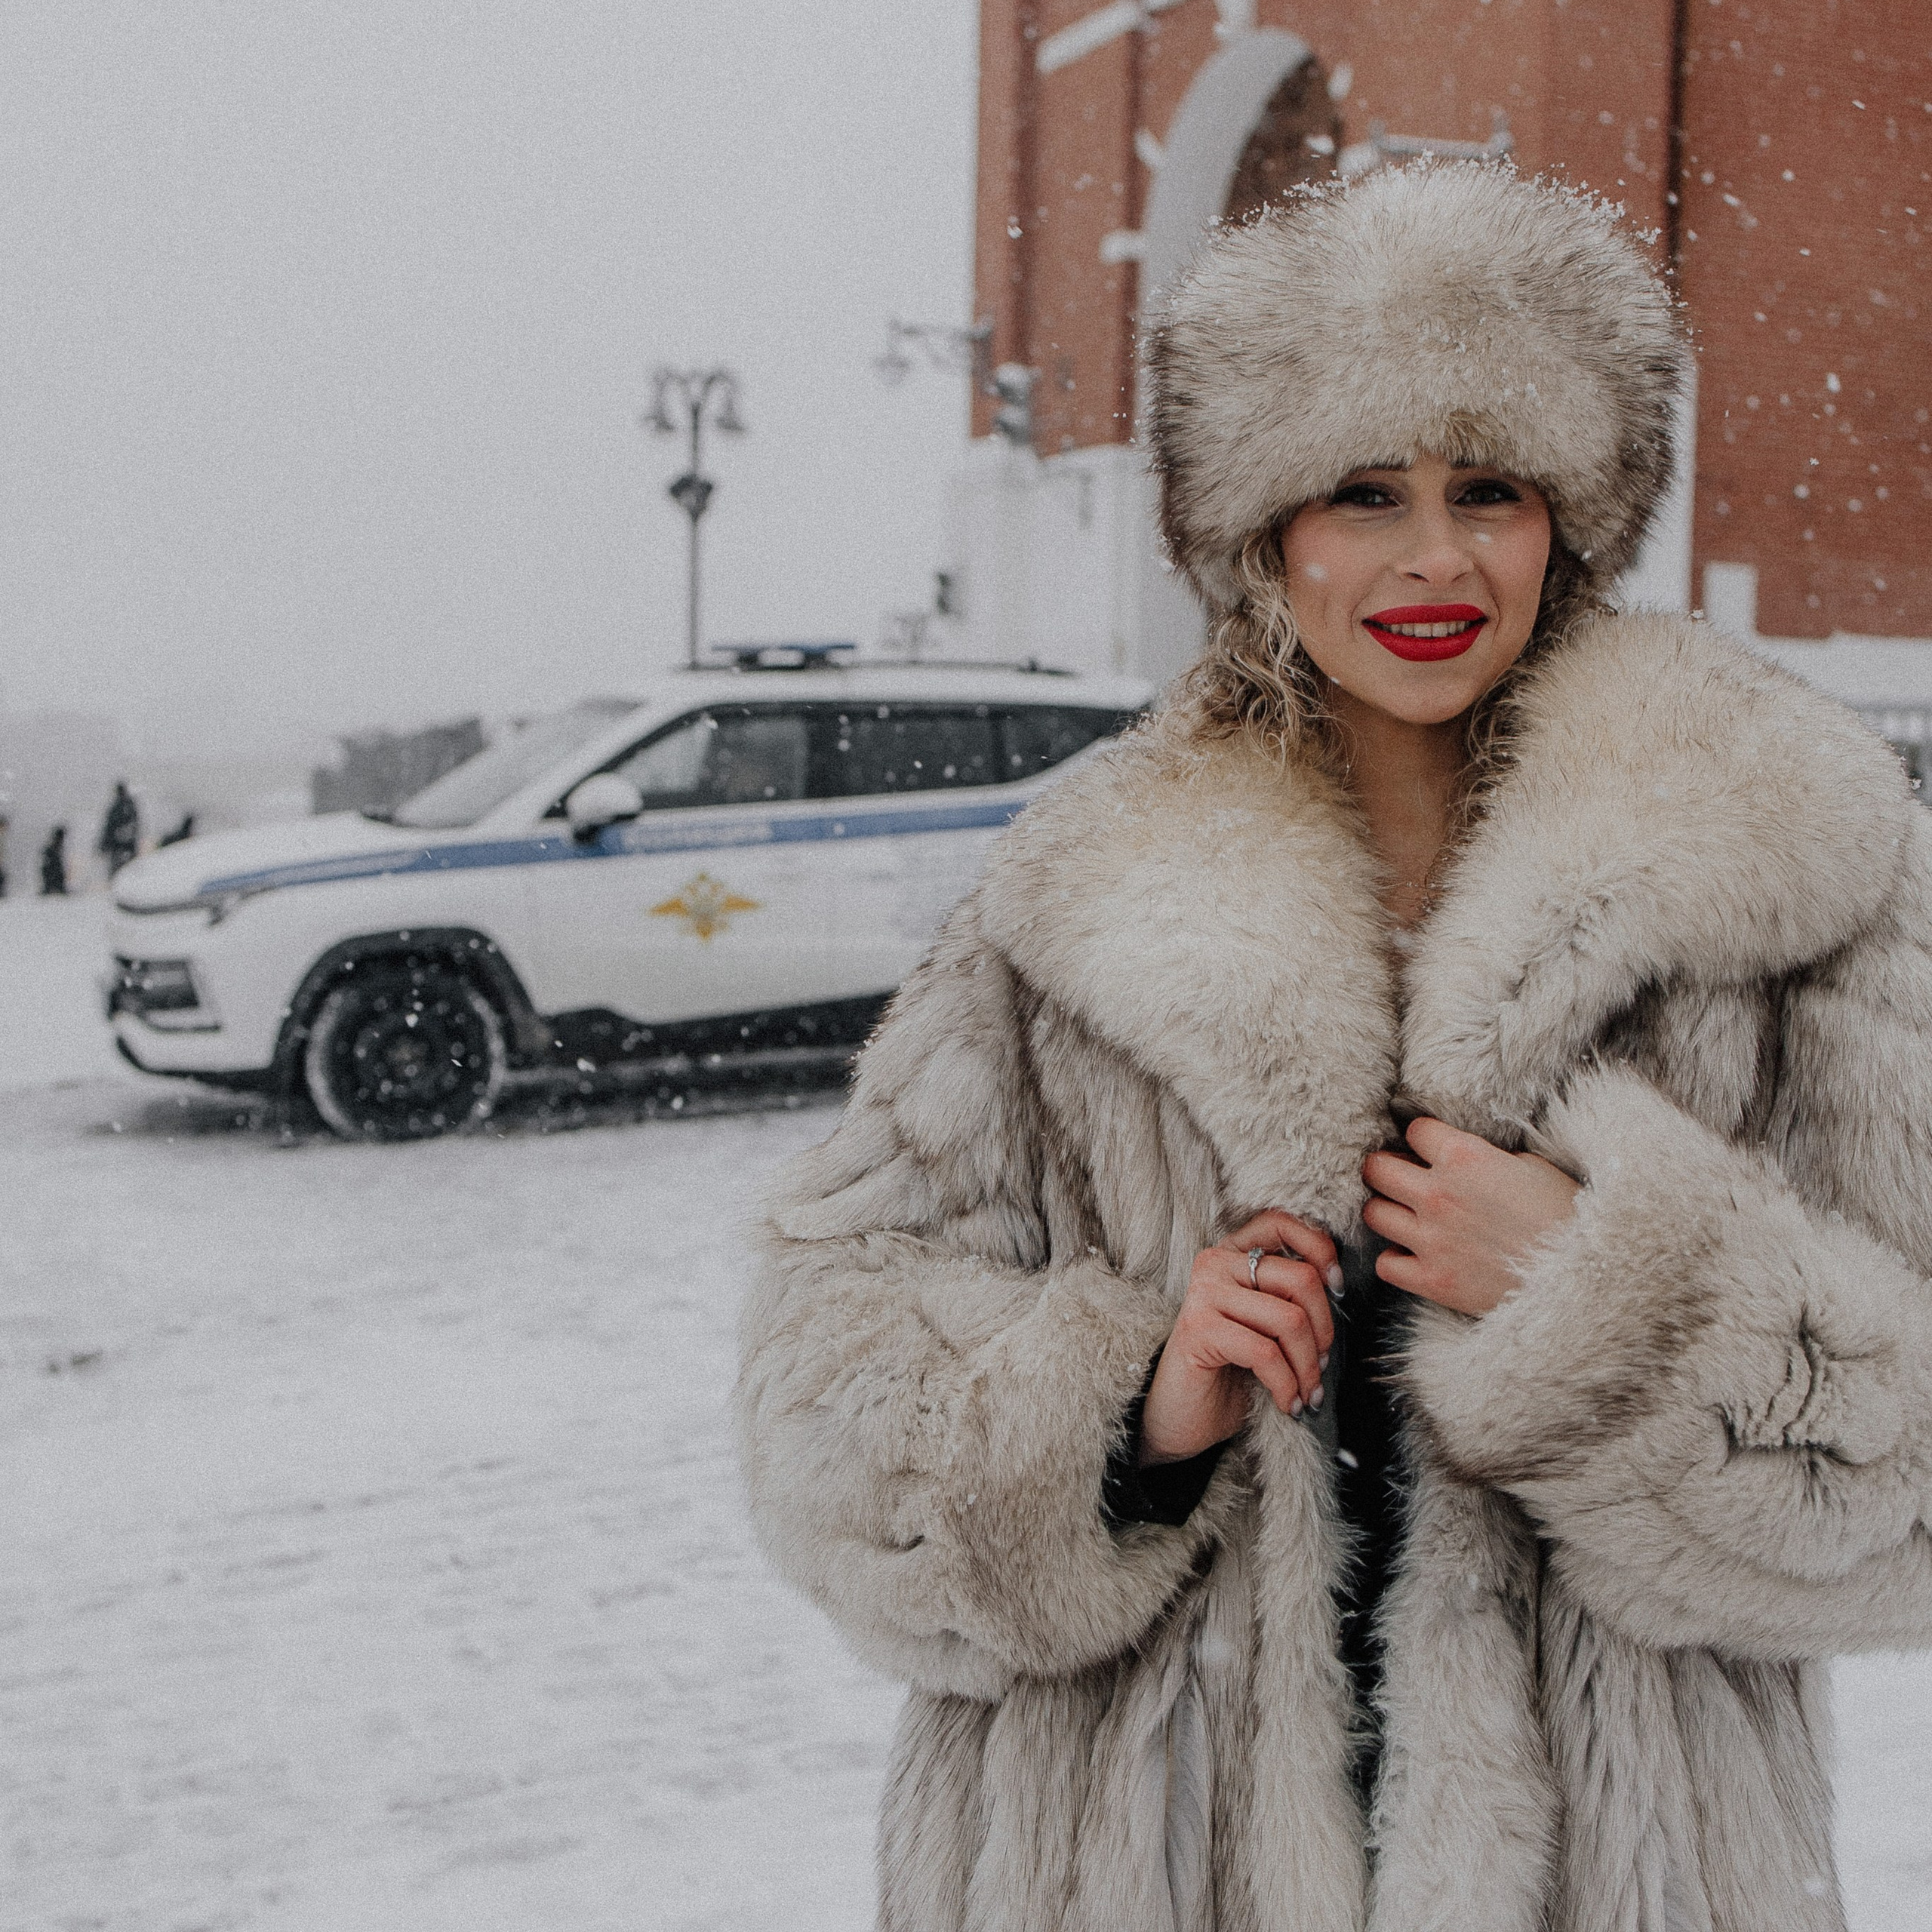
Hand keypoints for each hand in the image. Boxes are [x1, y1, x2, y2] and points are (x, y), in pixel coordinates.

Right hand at [1140, 1210, 1340, 1464]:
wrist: (1181, 1418)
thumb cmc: (1230, 1372)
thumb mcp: (1266, 1326)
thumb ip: (1289, 1298)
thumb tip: (1337, 1287)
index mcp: (1233, 1254)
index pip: (1281, 1222)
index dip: (1319, 1250)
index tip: (1337, 1290)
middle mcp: (1215, 1264)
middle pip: (1300, 1278)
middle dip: (1325, 1332)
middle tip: (1322, 1367)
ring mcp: (1204, 1293)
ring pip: (1290, 1320)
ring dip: (1308, 1368)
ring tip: (1307, 1393)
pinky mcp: (1198, 1329)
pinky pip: (1266, 1353)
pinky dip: (1287, 1386)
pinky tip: (1288, 1404)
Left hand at [1362, 1117, 1579, 1316]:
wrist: (1584, 1277)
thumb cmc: (1567, 1217)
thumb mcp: (1534, 1167)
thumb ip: (1488, 1157)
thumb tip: (1464, 1157)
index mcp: (1465, 1158)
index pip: (1413, 1131)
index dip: (1422, 1138)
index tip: (1430, 1149)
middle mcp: (1439, 1195)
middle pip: (1376, 1169)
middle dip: (1386, 1169)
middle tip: (1401, 1178)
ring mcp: (1432, 1240)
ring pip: (1374, 1214)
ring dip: (1388, 1212)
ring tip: (1407, 1216)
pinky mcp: (1434, 1281)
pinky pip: (1386, 1265)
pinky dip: (1396, 1260)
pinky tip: (1415, 1256)